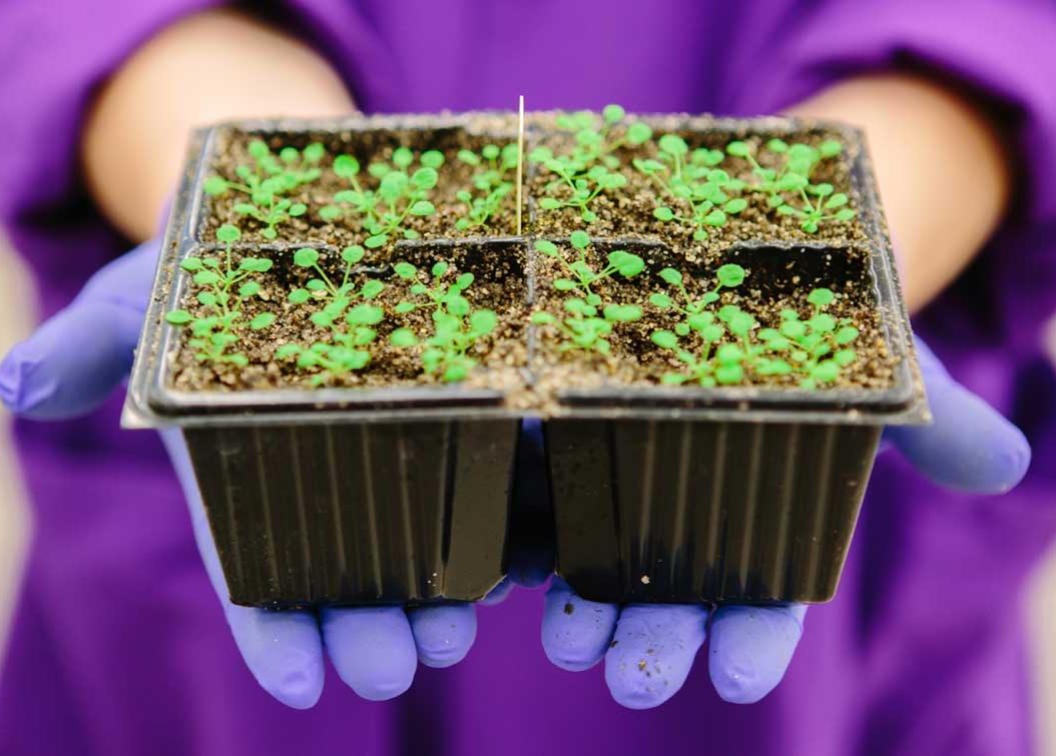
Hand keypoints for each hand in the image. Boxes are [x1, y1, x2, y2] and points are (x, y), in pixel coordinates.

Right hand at [0, 238, 529, 706]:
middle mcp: (325, 476)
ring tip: (462, 630)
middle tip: (402, 666)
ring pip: (422, 536)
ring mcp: (399, 444)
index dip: (274, 632)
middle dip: (370, 625)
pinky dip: (508, 517)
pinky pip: (492, 471)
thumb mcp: (140, 301)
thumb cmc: (202, 271)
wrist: (286, 219)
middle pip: (349, 570)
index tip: (303, 685)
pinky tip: (527, 557)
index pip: (255, 570)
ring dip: (443, 591)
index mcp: (247, 474)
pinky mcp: (463, 405)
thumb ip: (91, 347)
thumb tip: (15, 387)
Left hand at [540, 338, 1030, 708]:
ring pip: (594, 555)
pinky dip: (516, 533)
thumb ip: (933, 420)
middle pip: (669, 589)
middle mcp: (685, 510)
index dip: (750, 640)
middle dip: (656, 637)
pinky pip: (528, 489)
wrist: (744, 263)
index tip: (736, 678)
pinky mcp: (556, 431)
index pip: (762, 596)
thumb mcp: (883, 363)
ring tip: (568, 643)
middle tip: (635, 676)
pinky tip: (504, 569)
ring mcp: (614, 473)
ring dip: (579, 605)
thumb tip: (1008, 469)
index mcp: (764, 516)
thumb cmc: (823, 330)